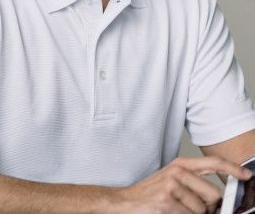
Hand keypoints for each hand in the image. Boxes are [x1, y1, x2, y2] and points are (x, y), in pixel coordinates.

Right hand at [116, 156, 251, 213]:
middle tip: (194, 209)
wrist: (127, 202)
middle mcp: (177, 171)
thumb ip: (194, 182)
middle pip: (213, 194)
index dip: (232, 168)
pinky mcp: (166, 200)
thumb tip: (219, 196)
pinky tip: (171, 213)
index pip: (212, 162)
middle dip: (210, 208)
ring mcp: (171, 185)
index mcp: (180, 164)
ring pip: (203, 210)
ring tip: (178, 210)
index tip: (247, 175)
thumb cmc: (152, 193)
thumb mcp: (173, 180)